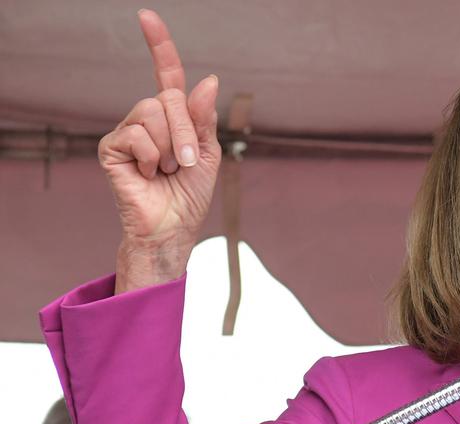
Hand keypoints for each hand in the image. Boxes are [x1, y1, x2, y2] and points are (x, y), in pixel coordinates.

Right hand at [98, 9, 220, 292]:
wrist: (173, 227)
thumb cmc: (190, 195)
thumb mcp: (207, 154)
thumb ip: (204, 119)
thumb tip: (208, 80)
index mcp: (173, 117)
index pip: (165, 74)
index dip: (159, 46)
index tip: (146, 17)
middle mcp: (148, 118)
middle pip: (167, 97)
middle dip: (186, 132)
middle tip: (186, 163)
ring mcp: (128, 131)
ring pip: (152, 112)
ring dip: (170, 146)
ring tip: (166, 171)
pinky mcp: (112, 147)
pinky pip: (137, 135)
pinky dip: (152, 158)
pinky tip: (149, 176)